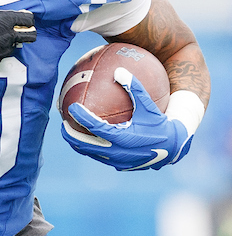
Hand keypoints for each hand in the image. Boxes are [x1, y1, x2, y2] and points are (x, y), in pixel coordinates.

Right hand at [0, 0, 35, 69]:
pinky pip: (0, 56)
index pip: (29, 20)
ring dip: (8, 42)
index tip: (21, 18)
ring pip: (13, 46)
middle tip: (18, 30)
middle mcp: (8, 37)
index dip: (26, 18)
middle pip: (30, 36)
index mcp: (5, 21)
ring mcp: (2, 51)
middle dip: (28, 32)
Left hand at [63, 68, 192, 170]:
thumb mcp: (149, 105)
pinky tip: (85, 139)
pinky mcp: (120, 166)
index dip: (81, 117)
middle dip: (71, 136)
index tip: (70, 108)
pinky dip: (90, 149)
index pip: (95, 127)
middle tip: (62, 125)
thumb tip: (119, 70)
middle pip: (86, 145)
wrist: (174, 147)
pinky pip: (100, 157)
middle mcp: (119, 152)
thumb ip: (135, 88)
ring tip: (69, 133)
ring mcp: (118, 161)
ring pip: (91, 153)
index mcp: (125, 137)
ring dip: (78, 144)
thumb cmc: (161, 122)